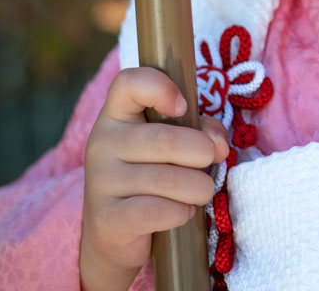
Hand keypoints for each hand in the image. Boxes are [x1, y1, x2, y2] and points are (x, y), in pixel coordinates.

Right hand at [79, 67, 229, 290]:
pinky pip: (155, 210)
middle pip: (163, 139)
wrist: (114, 233)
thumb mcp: (175, 146)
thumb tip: (218, 144)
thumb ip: (201, 132)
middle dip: (201, 152)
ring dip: (198, 187)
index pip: (129, 83)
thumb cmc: (152, 177)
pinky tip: (183, 212)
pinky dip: (181, 212)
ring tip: (202, 191)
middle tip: (212, 160)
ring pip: (165, 179)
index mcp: (117, 115)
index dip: (161, 88)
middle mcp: (102, 142)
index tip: (183, 107)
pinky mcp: (105, 217)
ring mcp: (100, 180)